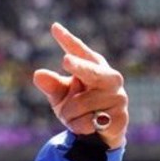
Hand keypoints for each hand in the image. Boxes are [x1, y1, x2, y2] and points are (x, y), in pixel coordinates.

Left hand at [33, 22, 128, 148]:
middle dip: (79, 67)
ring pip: (79, 104)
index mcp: (94, 67)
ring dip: (69, 115)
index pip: (79, 51)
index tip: (54, 27)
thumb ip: (51, 86)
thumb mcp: (61, 96)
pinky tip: (89, 127)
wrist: (98, 133)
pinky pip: (87, 122)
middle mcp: (109, 78)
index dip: (68, 40)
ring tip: (77, 117)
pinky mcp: (120, 116)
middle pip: (90, 71)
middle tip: (65, 60)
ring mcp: (117, 97)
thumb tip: (38, 74)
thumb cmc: (79, 106)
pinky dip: (79, 126)